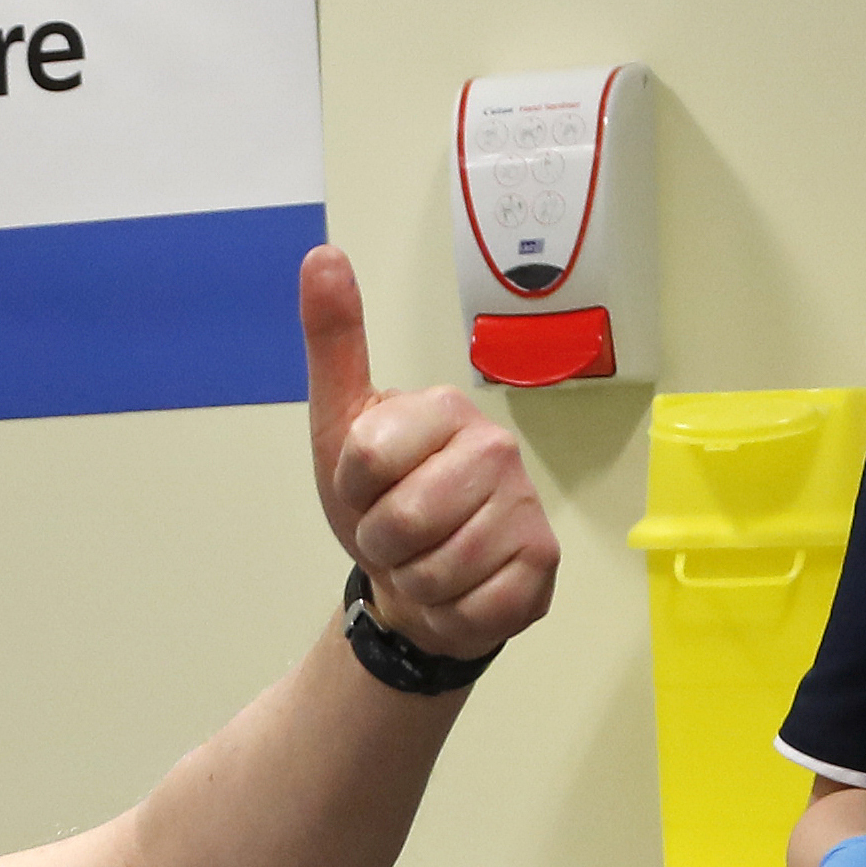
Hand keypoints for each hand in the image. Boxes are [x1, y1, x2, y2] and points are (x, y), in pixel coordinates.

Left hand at [298, 245, 554, 661]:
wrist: (419, 579)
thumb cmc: (380, 499)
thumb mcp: (340, 423)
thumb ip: (334, 342)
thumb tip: (323, 253)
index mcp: (444, 407)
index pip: (366, 459)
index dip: (352, 489)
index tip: (366, 487)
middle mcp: (496, 447)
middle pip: (400, 521)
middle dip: (380, 543)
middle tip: (395, 533)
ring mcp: (525, 505)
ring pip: (435, 571)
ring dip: (413, 581)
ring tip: (424, 559)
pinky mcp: (542, 563)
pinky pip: (472, 608)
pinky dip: (449, 612)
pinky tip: (457, 590)